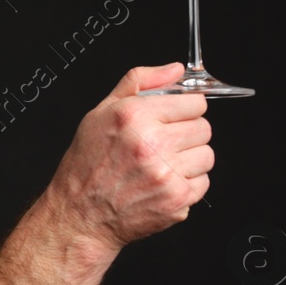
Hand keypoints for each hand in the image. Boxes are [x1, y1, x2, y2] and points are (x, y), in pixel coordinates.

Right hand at [42, 62, 213, 251]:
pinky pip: (203, 182)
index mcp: (133, 116)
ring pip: (206, 155)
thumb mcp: (100, 113)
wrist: (79, 215)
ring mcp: (166, 174)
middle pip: (204, 127)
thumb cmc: (87, 166)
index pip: (194, 102)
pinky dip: (187, 184)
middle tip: (162, 144)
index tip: (174, 116)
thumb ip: (139, 83)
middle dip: (186, 133)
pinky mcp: (177, 200)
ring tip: (161, 165)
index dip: (184, 108)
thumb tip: (175, 69)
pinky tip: (162, 183)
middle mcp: (151, 144)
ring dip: (189, 159)